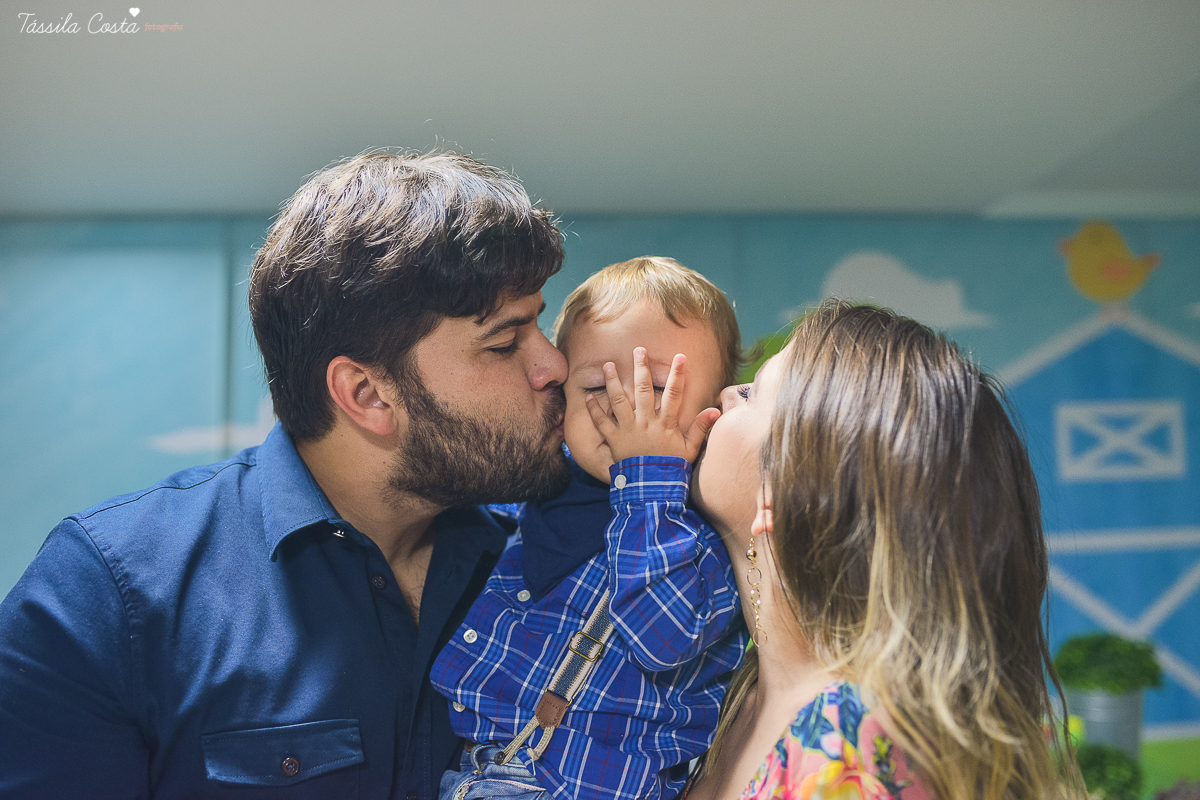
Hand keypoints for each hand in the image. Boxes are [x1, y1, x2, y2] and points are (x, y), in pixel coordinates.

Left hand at [584, 347, 720, 463]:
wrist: (651, 488)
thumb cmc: (671, 468)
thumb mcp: (690, 449)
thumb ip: (700, 428)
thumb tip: (714, 410)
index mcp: (665, 424)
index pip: (673, 394)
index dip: (677, 375)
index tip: (680, 357)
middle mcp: (645, 422)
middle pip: (643, 390)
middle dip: (641, 368)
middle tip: (638, 350)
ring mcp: (628, 430)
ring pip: (619, 401)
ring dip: (613, 382)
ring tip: (608, 365)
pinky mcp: (614, 440)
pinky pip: (602, 422)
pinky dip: (594, 410)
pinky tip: (588, 397)